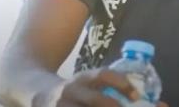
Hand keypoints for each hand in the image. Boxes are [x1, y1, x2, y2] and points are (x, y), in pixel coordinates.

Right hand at [32, 68, 167, 106]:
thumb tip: (144, 98)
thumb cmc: (73, 91)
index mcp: (82, 78)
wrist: (35, 92)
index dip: (121, 83)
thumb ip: (107, 88)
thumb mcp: (86, 83)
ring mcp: (61, 106)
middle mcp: (71, 91)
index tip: (137, 95)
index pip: (103, 75)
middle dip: (113, 106)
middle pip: (96, 100)